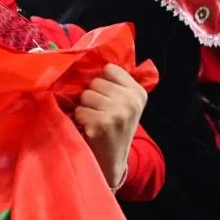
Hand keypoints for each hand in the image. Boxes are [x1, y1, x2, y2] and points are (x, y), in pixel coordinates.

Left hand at [72, 63, 146, 191]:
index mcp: (138, 93)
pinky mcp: (102, 124)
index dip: (102, 81)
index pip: (110, 69)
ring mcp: (117, 112)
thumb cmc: (115, 129)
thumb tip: (95, 58)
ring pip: (85, 95)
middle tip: (99, 112)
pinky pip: (80, 110)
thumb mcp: (126, 105)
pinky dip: (80, 120)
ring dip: (85, 108)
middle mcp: (131, 101)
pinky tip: (90, 129)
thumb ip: (118, 84)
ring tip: (94, 120)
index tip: (106, 96)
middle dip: (92, 96)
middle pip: (95, 82)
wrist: (113, 161)